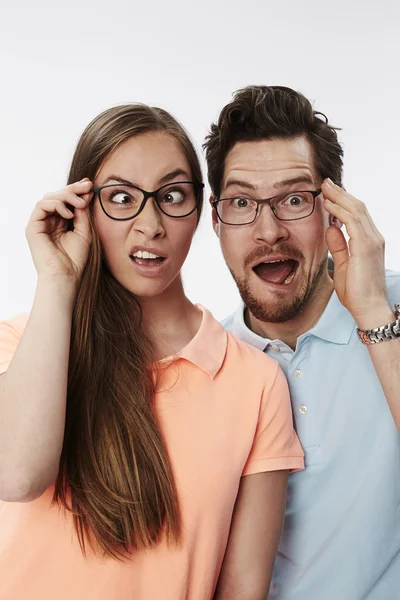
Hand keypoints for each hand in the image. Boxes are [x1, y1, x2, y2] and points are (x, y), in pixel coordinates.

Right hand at [26, 179, 92, 283]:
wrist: (66, 275)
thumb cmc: (75, 258)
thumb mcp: (84, 231)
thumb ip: (83, 213)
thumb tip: (85, 194)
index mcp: (60, 222)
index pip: (66, 200)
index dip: (77, 191)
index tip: (90, 185)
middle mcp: (49, 221)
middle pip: (57, 196)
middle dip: (73, 189)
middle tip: (87, 187)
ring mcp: (40, 223)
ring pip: (49, 197)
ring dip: (66, 196)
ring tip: (80, 204)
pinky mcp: (33, 227)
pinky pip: (41, 205)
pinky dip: (56, 205)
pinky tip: (68, 214)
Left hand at [321, 178, 391, 327]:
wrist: (368, 308)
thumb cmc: (356, 292)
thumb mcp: (344, 264)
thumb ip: (338, 245)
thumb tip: (331, 228)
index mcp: (369, 241)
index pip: (357, 214)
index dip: (344, 201)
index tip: (329, 193)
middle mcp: (374, 238)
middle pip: (358, 207)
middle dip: (341, 193)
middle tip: (326, 182)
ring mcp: (372, 241)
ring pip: (356, 210)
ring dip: (339, 196)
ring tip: (325, 187)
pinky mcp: (366, 247)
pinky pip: (352, 222)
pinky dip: (340, 210)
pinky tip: (328, 204)